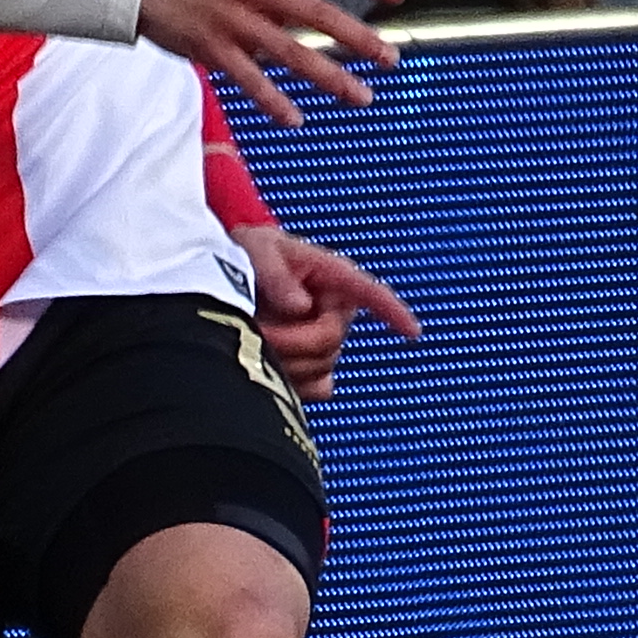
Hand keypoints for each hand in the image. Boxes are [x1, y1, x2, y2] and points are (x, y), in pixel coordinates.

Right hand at [140, 0, 403, 128]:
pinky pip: (251, 82)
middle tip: (389, 57)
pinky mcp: (213, 51)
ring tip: (360, 95)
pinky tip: (295, 120)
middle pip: (319, 16)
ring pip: (292, 54)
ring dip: (330, 78)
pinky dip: (274, 103)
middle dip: (359, 39)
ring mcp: (234, 22)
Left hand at [234, 221, 422, 399]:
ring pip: (321, 367)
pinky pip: (318, 387)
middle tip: (256, 329)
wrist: (225, 280)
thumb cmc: (247, 254)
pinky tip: (272, 366)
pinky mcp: (312, 367)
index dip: (392, 312)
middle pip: (328, 341)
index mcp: (331, 276)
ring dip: (284, 360)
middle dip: (290, 341)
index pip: (370, 293)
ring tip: (255, 338)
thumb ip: (276, 274)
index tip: (413, 332)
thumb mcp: (256, 249)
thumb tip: (302, 307)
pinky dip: (294, 382)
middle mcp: (335, 310)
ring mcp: (324, 340)